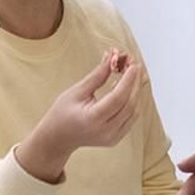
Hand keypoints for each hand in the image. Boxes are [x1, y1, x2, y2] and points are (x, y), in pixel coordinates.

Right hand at [17, 51, 141, 184]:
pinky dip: (133, 102)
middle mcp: (105, 132)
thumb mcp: (77, 91)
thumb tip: (112, 56)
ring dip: (136, 91)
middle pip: (129, 105)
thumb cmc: (62, 113)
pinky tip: (129, 88)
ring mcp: (112, 137)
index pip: (117, 98)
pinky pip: (131, 118)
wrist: (58, 138)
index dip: (128, 80)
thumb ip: (98, 76)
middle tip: (135, 65)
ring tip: (134, 74)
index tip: (133, 65)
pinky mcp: (116, 138)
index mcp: (92, 120)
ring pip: (133, 111)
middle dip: (135, 83)